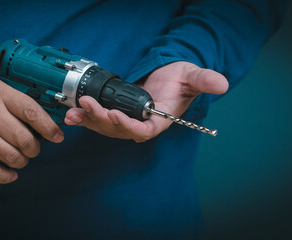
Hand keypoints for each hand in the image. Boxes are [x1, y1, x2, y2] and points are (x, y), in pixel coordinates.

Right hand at [0, 76, 63, 183]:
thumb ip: (20, 102)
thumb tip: (48, 122)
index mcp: (0, 94)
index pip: (32, 112)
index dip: (49, 128)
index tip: (57, 136)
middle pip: (25, 139)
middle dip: (35, 149)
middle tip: (33, 148)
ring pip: (12, 157)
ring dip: (22, 161)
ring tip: (20, 157)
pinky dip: (7, 176)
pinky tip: (11, 172)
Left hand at [64, 61, 228, 141]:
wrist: (168, 77)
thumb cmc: (181, 80)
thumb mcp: (193, 77)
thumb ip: (205, 80)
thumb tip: (221, 84)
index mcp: (158, 122)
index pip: (142, 130)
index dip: (127, 125)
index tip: (113, 114)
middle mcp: (140, 125)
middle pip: (117, 130)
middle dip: (99, 118)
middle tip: (86, 104)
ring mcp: (125, 121)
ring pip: (103, 127)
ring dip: (88, 120)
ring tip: (73, 111)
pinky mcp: (113, 114)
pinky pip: (97, 120)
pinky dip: (83, 117)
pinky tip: (70, 113)